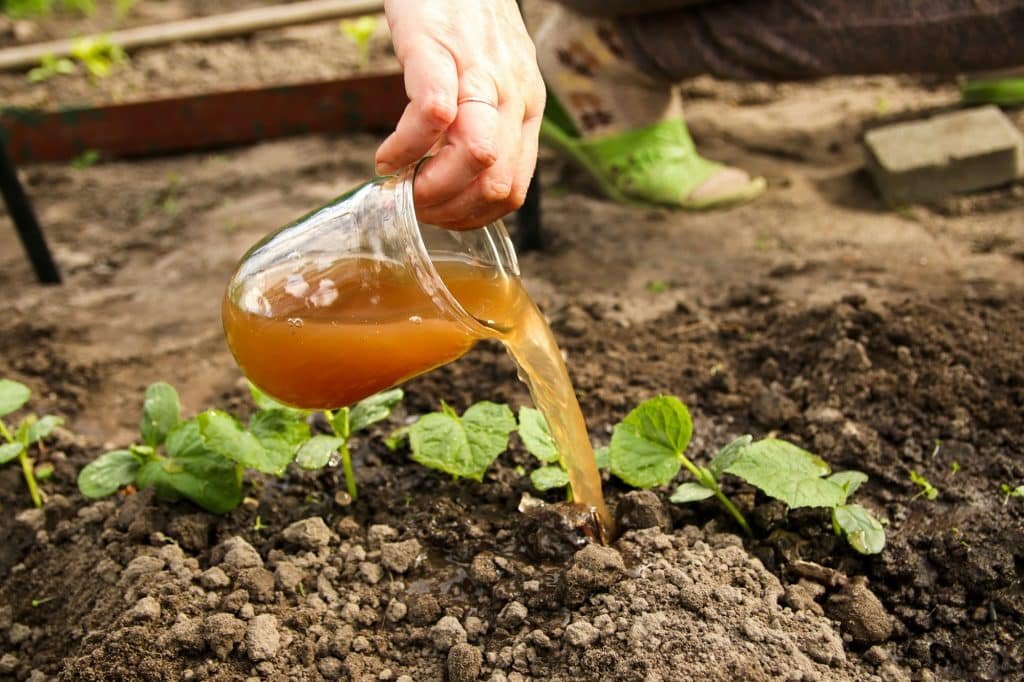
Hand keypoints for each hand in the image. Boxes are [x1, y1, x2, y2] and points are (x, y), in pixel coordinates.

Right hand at [378, 0, 544, 229]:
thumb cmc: (465, 18)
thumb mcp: (494, 77)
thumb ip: (486, 124)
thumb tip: (461, 179)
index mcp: (526, 107)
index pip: (513, 188)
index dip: (472, 215)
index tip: (438, 216)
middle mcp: (512, 93)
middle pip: (494, 181)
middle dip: (449, 209)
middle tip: (414, 206)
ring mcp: (477, 71)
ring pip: (476, 155)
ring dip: (430, 187)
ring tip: (400, 185)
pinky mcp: (437, 49)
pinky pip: (433, 114)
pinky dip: (405, 148)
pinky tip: (387, 155)